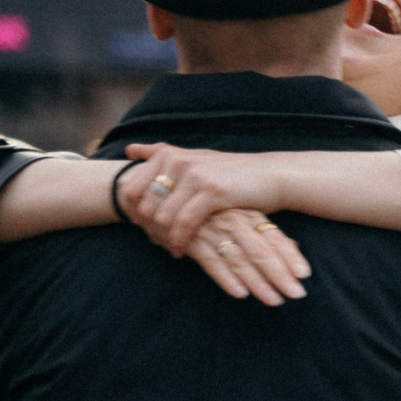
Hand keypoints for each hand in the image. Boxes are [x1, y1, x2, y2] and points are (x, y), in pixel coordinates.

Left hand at [121, 143, 290, 254]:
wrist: (270, 176)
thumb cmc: (232, 172)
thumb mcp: (195, 157)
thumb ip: (161, 153)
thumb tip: (129, 150)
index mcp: (169, 154)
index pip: (131, 188)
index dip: (133, 213)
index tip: (143, 228)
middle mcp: (177, 161)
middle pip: (144, 205)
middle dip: (147, 229)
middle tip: (156, 243)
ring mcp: (194, 175)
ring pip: (162, 216)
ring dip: (163, 238)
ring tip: (169, 248)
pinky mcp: (211, 191)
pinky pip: (184, 222)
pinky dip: (180, 240)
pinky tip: (182, 250)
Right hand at [184, 208, 310, 305]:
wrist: (168, 194)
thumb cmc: (212, 209)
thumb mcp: (240, 214)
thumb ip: (264, 232)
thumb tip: (294, 246)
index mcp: (247, 214)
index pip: (274, 236)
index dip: (290, 256)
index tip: (304, 275)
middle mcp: (233, 221)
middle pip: (260, 250)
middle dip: (279, 274)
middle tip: (296, 294)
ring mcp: (212, 230)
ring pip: (238, 259)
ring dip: (257, 282)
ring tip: (274, 300)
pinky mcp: (191, 239)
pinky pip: (210, 261)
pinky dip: (225, 278)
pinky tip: (240, 293)